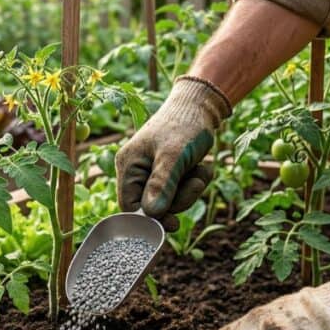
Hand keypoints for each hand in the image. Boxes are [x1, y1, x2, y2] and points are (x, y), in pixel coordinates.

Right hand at [116, 77, 229, 230]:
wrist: (201, 105)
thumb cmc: (184, 125)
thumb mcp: (173, 155)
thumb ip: (162, 184)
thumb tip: (152, 214)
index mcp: (128, 165)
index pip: (129, 206)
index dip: (150, 218)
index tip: (174, 223)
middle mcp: (136, 170)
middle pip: (151, 207)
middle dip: (177, 199)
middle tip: (194, 184)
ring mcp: (152, 172)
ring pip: (169, 201)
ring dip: (189, 190)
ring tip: (198, 170)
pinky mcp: (168, 172)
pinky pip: (180, 191)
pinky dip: (194, 182)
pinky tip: (199, 167)